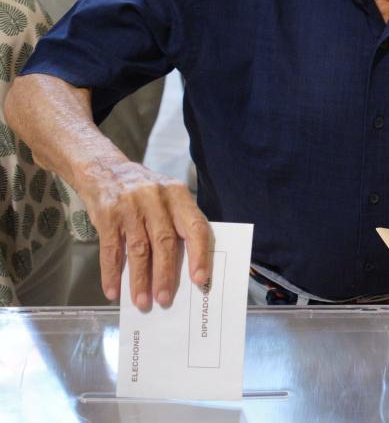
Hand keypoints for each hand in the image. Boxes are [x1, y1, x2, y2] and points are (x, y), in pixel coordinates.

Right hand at [82, 161, 212, 309]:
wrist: (104, 168)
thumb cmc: (144, 192)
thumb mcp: (167, 197)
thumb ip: (178, 224)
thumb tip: (188, 267)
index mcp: (178, 195)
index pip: (196, 227)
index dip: (200, 254)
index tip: (200, 279)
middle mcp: (156, 198)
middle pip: (165, 242)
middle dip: (166, 275)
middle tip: (165, 299)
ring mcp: (130, 206)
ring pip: (139, 250)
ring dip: (140, 280)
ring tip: (142, 302)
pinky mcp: (106, 215)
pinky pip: (110, 250)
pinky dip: (112, 273)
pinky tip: (113, 291)